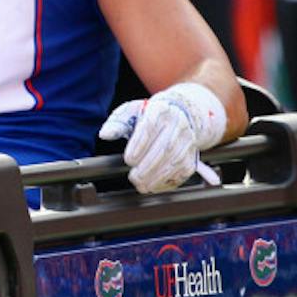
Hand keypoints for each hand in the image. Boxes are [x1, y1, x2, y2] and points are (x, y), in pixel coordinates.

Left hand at [98, 85, 226, 193]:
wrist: (181, 113)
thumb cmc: (150, 115)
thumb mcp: (131, 112)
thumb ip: (116, 124)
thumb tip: (105, 135)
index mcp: (159, 110)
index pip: (150, 127)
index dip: (140, 145)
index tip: (129, 159)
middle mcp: (177, 124)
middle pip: (165, 147)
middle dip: (148, 166)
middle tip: (134, 177)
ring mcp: (187, 141)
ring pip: (176, 161)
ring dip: (158, 176)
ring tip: (142, 185)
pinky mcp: (192, 156)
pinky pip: (183, 171)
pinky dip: (169, 181)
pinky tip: (155, 186)